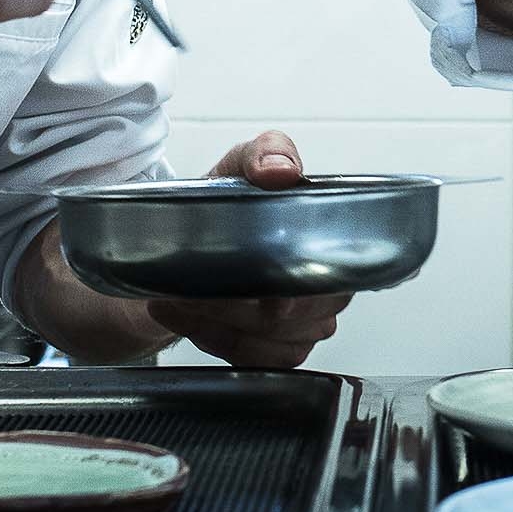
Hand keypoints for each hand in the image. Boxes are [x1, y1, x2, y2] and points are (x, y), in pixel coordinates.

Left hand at [141, 132, 349, 369]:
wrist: (184, 244)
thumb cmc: (226, 205)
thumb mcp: (241, 165)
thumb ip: (265, 152)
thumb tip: (282, 170)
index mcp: (335, 244)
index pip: (326, 279)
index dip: (285, 286)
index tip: (244, 282)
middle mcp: (327, 291)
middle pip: (292, 317)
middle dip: (235, 304)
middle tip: (189, 286)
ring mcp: (304, 327)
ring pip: (270, 340)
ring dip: (215, 321)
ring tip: (177, 297)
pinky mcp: (276, 351)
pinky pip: (253, 358)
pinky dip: (211, 338)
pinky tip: (183, 316)